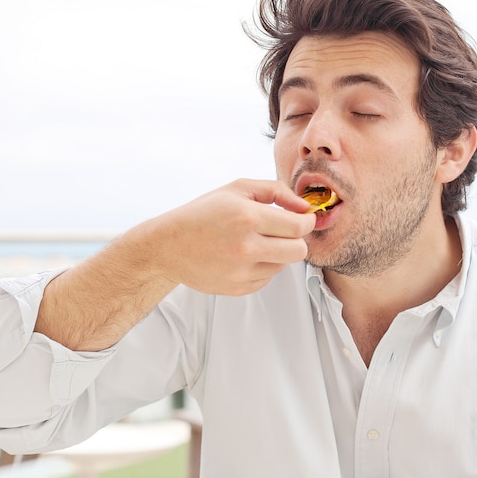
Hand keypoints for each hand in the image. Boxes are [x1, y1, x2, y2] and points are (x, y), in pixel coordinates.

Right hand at [149, 179, 315, 295]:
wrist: (169, 245)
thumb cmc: (203, 213)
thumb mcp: (238, 189)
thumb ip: (276, 192)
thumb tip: (304, 207)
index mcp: (248, 217)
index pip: (299, 227)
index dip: (307, 221)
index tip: (304, 218)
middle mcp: (246, 247)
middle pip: (299, 251)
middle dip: (298, 239)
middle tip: (286, 231)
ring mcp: (242, 271)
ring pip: (284, 265)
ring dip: (278, 252)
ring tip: (256, 241)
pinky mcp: (238, 288)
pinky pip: (268, 278)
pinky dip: (263, 266)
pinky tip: (245, 256)